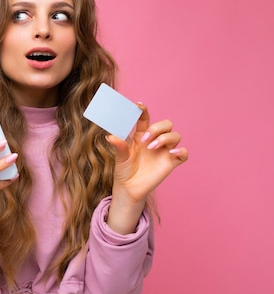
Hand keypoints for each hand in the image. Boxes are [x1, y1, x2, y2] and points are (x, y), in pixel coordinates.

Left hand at [105, 103, 187, 232]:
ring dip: (165, 138)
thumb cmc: (124, 170)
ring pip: (175, 135)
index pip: (145, 118)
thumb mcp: (120, 157)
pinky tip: (171, 153)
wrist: (129, 188)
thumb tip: (110, 136)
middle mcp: (155, 140)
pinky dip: (180, 151)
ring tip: (151, 147)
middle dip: (157, 128)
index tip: (138, 105)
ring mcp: (164, 151)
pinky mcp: (171, 162)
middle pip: (166, 124)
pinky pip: (183, 153)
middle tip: (145, 139)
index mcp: (141, 136)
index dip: (143, 110)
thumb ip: (118, 146)